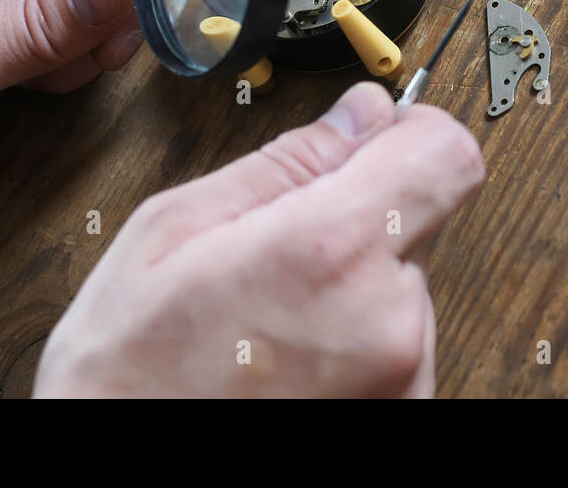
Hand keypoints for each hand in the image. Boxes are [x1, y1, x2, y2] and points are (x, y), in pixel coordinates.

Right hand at [33, 83, 484, 397]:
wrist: (121, 483)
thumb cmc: (125, 380)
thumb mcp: (172, 234)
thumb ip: (285, 163)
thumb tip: (357, 116)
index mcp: (331, 254)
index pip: (446, 154)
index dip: (411, 131)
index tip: (377, 137)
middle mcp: (389, 325)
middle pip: (419, 220)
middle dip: (357, 217)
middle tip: (277, 246)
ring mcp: (403, 383)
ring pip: (404, 287)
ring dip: (353, 285)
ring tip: (269, 317)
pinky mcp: (403, 417)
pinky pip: (398, 346)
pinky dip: (354, 338)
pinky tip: (287, 355)